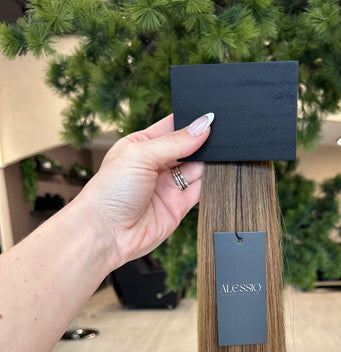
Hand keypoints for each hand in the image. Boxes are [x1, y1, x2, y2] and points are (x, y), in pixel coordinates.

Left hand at [77, 113, 212, 268]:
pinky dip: (210, 182)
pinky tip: (217, 172)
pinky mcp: (178, 207)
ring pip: (197, 168)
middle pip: (188, 147)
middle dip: (202, 142)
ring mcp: (168, 186)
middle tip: (217, 134)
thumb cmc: (110, 192)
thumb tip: (202, 125)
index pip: (172, 127)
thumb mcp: (141, 155)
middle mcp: (156, 165)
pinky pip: (200, 191)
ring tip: (219, 153)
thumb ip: (175, 141)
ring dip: (208, 161)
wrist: (107, 232)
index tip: (209, 116)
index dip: (190, 120)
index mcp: (142, 146)